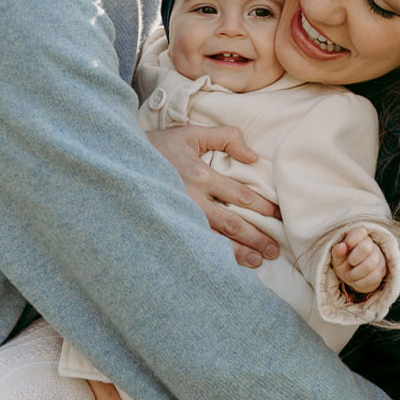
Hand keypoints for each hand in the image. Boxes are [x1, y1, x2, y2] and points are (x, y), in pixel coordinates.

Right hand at [147, 124, 279, 268]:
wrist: (121, 161)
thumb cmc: (159, 147)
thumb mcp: (191, 134)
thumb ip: (226, 137)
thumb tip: (252, 156)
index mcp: (200, 174)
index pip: (240, 195)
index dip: (262, 207)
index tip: (277, 217)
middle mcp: (191, 199)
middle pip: (231, 223)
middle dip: (256, 237)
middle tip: (274, 249)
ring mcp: (179, 216)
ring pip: (215, 240)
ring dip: (239, 253)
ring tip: (258, 261)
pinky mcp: (168, 227)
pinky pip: (195, 245)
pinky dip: (213, 257)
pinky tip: (226, 266)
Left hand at [331, 225, 386, 295]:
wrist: (354, 276)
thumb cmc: (344, 262)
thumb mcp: (337, 257)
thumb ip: (337, 252)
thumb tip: (341, 246)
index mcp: (358, 236)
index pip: (359, 232)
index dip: (352, 239)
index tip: (346, 246)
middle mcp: (370, 244)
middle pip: (365, 247)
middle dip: (354, 258)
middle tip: (350, 262)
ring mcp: (378, 257)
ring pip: (369, 265)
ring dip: (355, 273)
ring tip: (350, 274)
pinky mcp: (382, 270)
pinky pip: (372, 278)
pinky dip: (360, 282)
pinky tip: (356, 280)